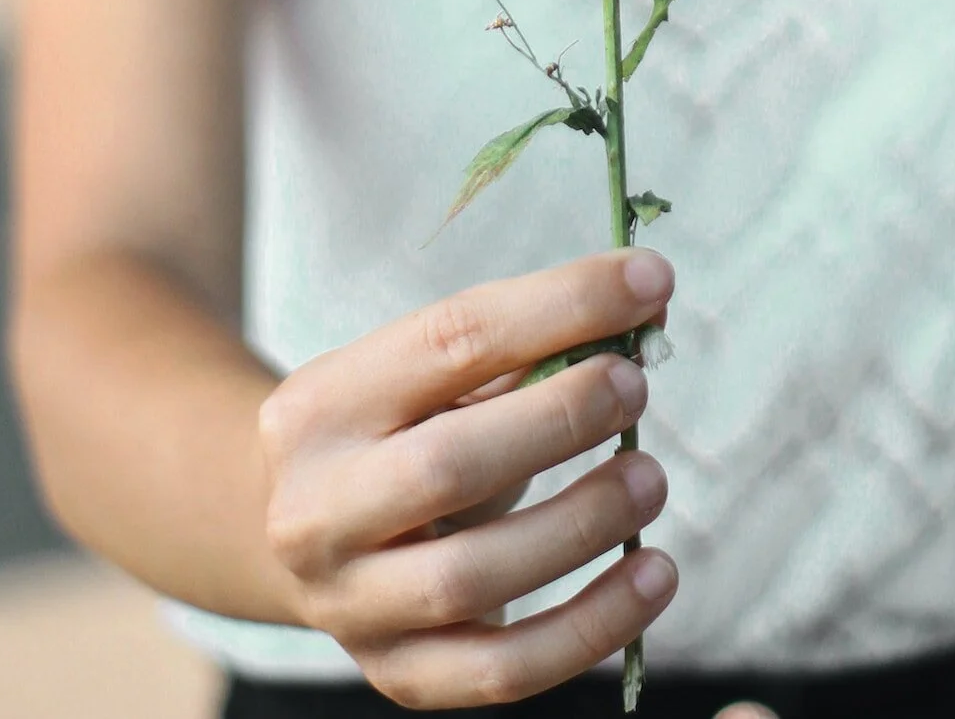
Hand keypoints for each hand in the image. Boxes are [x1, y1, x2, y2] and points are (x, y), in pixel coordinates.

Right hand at [257, 249, 676, 704]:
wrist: (302, 542)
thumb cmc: (395, 439)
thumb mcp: (428, 383)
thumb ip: (527, 345)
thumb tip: (647, 297)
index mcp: (321, 405)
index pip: (450, 340)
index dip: (559, 305)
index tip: (648, 280)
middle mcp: (315, 508)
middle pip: (447, 464)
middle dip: (560, 419)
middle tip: (636, 387)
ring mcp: (349, 603)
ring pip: (471, 576)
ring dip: (582, 522)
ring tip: (650, 479)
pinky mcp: (397, 674)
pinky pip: (503, 670)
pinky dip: (590, 626)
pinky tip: (652, 576)